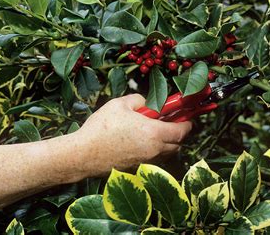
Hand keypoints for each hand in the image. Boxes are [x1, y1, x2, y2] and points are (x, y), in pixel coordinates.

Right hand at [69, 94, 192, 176]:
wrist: (83, 154)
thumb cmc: (101, 128)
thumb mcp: (120, 104)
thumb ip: (139, 100)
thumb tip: (146, 104)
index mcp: (154, 133)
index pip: (182, 131)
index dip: (187, 123)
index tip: (186, 118)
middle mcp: (154, 151)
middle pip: (177, 145)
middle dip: (177, 134)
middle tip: (170, 123)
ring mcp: (145, 163)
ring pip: (165, 154)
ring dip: (165, 144)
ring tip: (153, 132)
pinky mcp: (136, 169)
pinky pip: (152, 160)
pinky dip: (152, 152)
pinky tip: (138, 142)